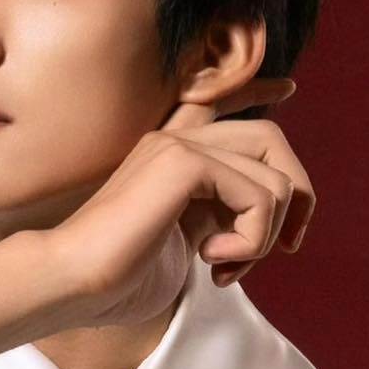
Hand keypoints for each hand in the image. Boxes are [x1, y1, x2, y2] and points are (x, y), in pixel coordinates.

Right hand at [47, 79, 314, 328]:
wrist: (71, 282)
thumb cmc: (117, 280)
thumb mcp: (180, 245)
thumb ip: (216, 222)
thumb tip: (265, 225)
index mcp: (170, 156)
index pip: (221, 100)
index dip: (259, 88)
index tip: (291, 85)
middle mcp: (176, 140)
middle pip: (270, 138)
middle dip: (298, 195)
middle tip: (287, 247)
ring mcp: (178, 146)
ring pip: (275, 177)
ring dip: (265, 236)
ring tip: (225, 266)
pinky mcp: (182, 163)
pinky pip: (260, 195)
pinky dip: (253, 239)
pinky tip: (212, 261)